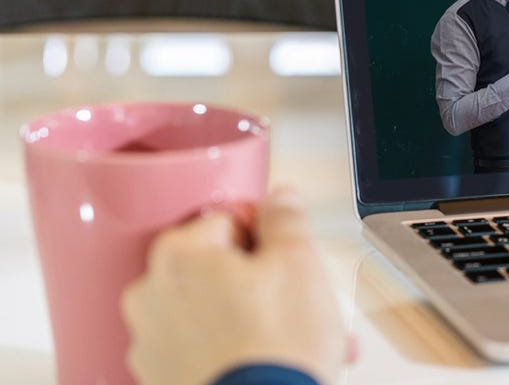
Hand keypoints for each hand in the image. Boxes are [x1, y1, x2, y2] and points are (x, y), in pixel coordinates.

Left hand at [122, 188, 349, 384]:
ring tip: (296, 340)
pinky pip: (202, 352)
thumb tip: (280, 201)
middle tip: (299, 301)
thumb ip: (285, 220)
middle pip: (215, 270)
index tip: (284, 257)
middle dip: (260, 284)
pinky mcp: (160, 381)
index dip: (264, 238)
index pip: (227, 221)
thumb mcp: (298, 262)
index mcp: (177, 256)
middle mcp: (150, 297)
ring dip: (251, 320)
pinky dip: (234, 352)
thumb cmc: (273, 348)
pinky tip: (271, 360)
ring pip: (211, 314)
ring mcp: (151, 344)